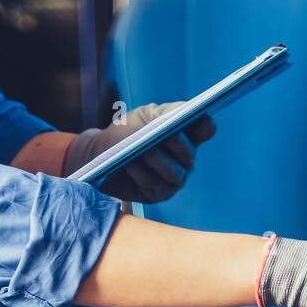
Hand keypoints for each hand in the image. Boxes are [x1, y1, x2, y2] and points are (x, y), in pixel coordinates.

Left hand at [62, 102, 215, 203]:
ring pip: (173, 172)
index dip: (205, 124)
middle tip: (167, 133)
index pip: (205, 129)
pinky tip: (129, 164)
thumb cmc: (126, 132)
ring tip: (145, 151)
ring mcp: (172, 179)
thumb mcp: (145, 116)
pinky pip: (152, 184)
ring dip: (157, 160)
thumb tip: (188, 111)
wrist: (101, 152)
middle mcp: (185, 159)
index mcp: (186, 135)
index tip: (201, 115)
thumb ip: (167, 112)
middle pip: (189, 152)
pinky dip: (140, 173)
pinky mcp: (156, 194)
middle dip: (177, 143)